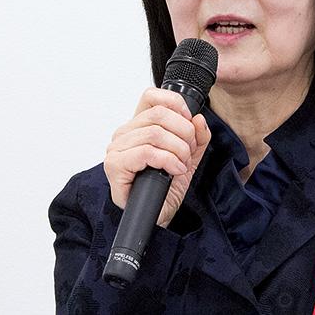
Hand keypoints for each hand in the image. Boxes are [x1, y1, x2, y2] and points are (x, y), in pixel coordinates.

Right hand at [104, 87, 210, 227]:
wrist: (158, 217)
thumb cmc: (166, 187)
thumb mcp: (189, 157)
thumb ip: (197, 137)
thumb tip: (198, 119)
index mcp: (139, 126)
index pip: (151, 96)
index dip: (175, 103)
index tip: (189, 121)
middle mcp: (125, 134)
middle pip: (158, 114)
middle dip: (183, 132)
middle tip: (189, 151)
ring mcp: (117, 149)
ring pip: (155, 133)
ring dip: (178, 150)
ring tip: (182, 164)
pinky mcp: (115, 166)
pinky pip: (147, 152)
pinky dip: (168, 160)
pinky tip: (174, 170)